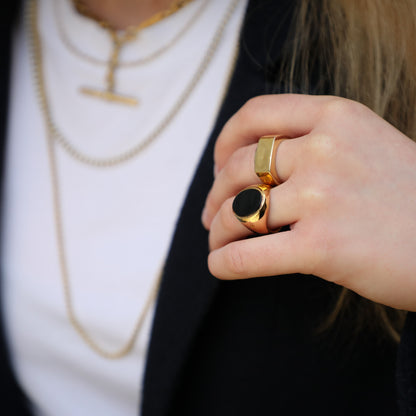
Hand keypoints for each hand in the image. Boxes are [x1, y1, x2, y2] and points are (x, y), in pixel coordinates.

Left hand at [202, 94, 415, 310]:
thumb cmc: (410, 197)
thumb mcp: (367, 145)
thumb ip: (314, 144)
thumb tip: (254, 166)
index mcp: (336, 118)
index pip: (254, 115)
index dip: (223, 141)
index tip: (217, 165)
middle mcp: (325, 151)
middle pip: (237, 168)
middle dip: (214, 195)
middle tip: (211, 215)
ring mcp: (322, 198)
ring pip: (237, 211)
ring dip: (217, 231)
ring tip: (217, 242)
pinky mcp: (322, 247)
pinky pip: (248, 255)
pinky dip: (224, 262)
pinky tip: (219, 266)